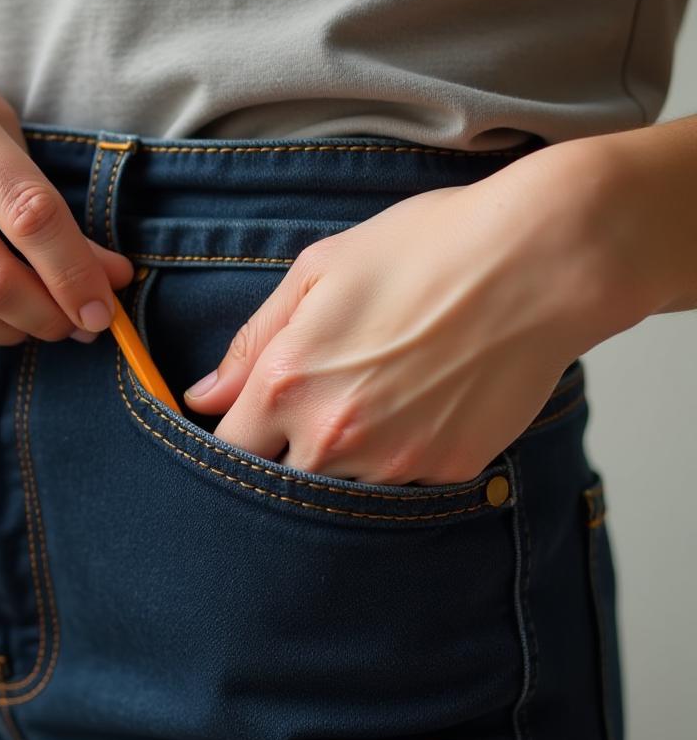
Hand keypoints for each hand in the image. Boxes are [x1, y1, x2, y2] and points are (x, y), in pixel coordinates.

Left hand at [182, 144, 631, 485]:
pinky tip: (420, 405)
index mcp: (288, 382)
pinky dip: (398, 457)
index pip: (229, 448)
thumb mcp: (319, 270)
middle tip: (317, 406)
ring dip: (342, 460)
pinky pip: (402, 483)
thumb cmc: (424, 249)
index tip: (251, 421)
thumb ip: (253, 341)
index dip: (237, 435)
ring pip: (341, 490)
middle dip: (285, 454)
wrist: (535, 261)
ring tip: (377, 397)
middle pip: (280, 483)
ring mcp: (395, 461)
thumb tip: (205, 396)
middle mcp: (334, 435)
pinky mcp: (448, 470)